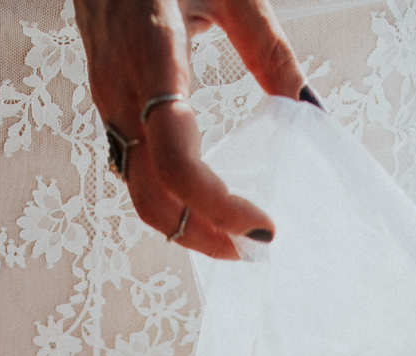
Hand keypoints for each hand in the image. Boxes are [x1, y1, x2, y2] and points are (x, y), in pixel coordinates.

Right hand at [76, 0, 308, 259]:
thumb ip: (267, 46)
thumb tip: (308, 107)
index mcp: (152, 60)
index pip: (176, 162)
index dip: (217, 207)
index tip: (263, 228)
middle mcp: (119, 92)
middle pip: (151, 197)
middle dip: (204, 236)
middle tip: (256, 250)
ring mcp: (106, 103)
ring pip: (138, 191)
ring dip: (187, 225)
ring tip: (238, 237)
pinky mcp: (107, 105)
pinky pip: (133, 169)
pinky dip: (170, 198)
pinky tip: (206, 201)